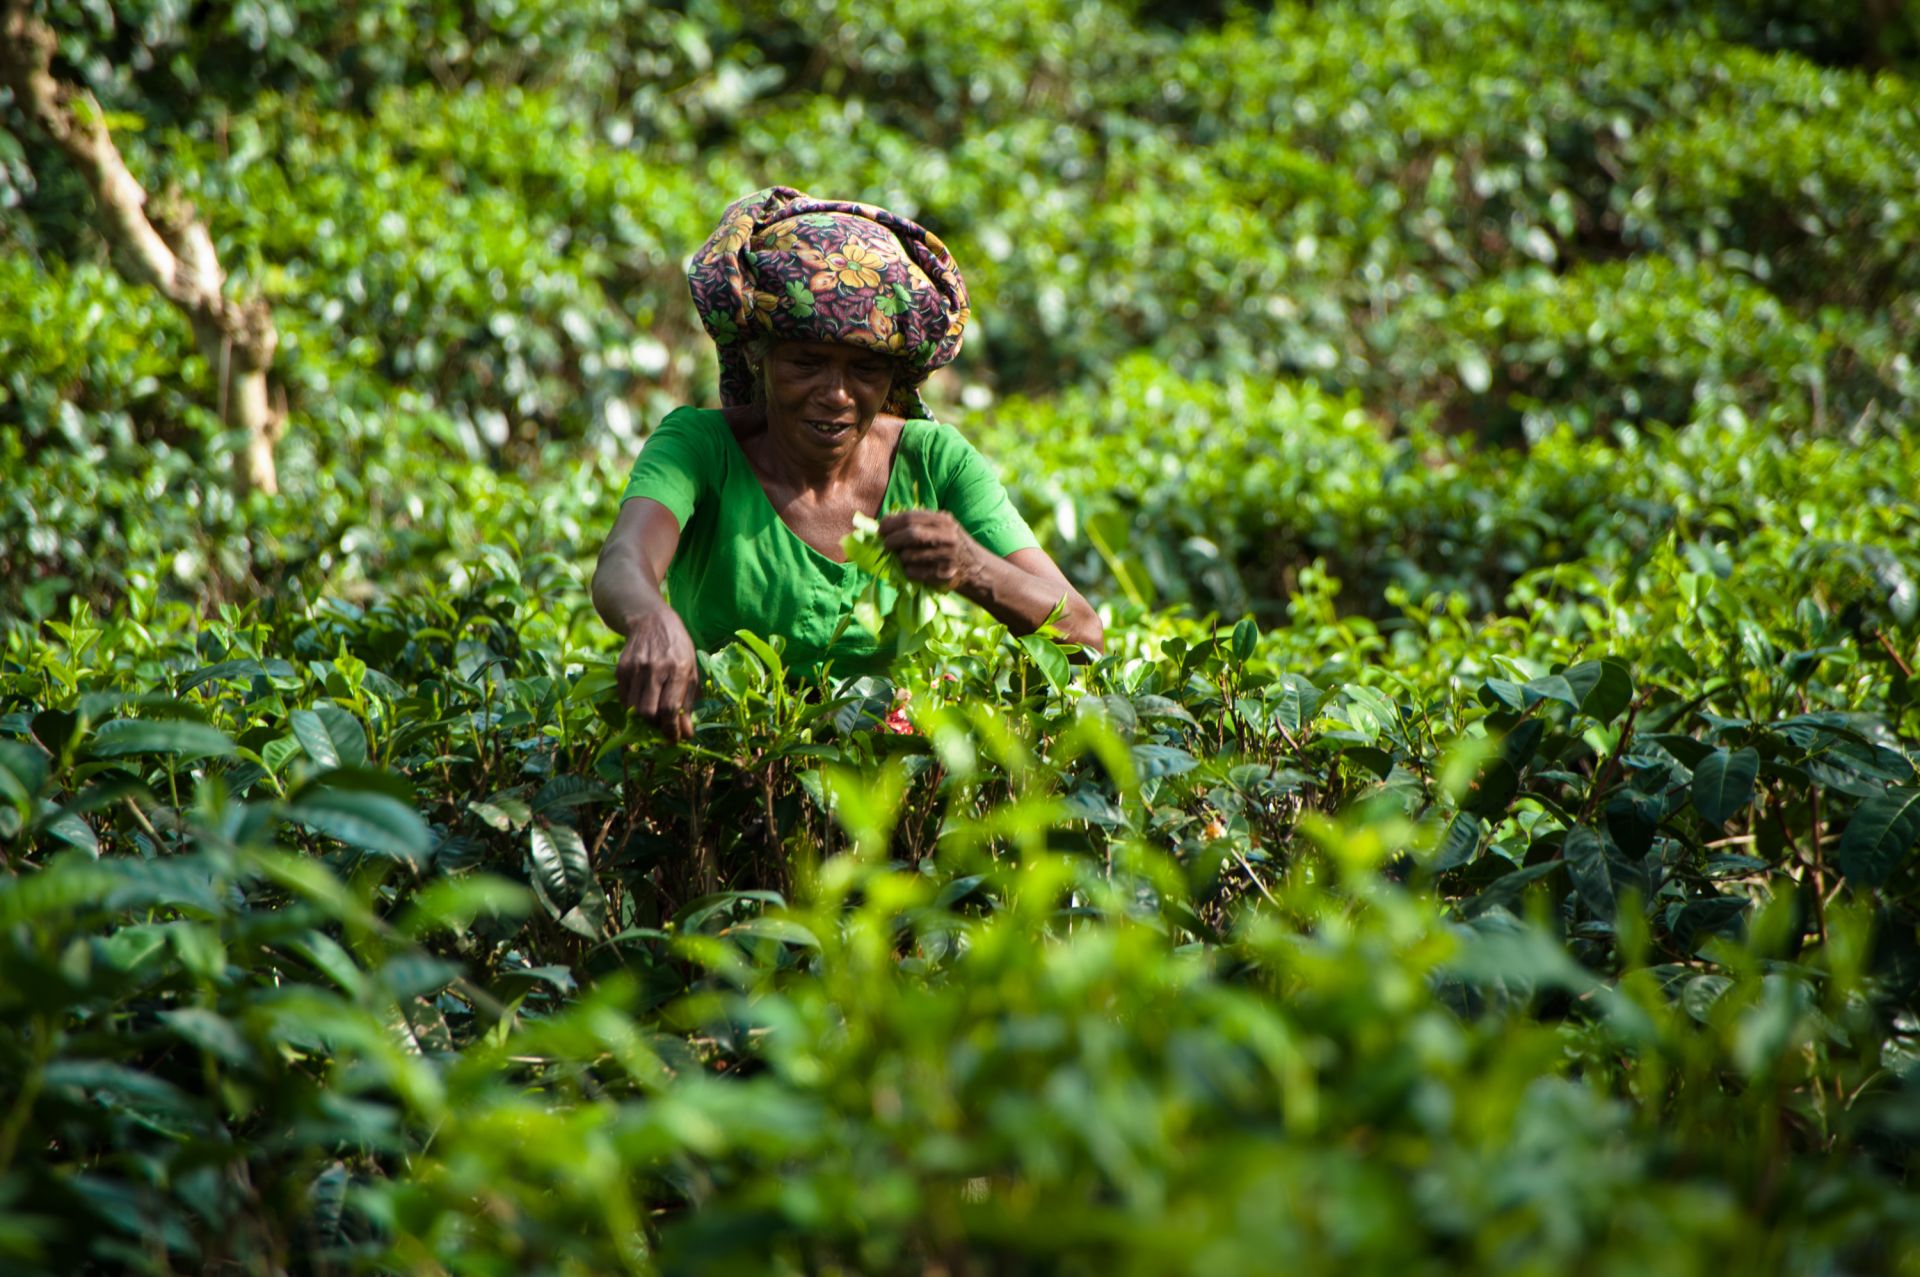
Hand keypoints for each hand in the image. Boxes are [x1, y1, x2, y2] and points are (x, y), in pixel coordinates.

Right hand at [616, 606, 697, 741]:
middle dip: (656, 726)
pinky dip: (633, 705)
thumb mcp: (691, 672)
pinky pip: (624, 699)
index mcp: (679, 669)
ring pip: (634, 708)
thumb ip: (689, 703)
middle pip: (649, 712)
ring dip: (644, 718)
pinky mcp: (621, 669)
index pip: (670, 708)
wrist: (651, 620)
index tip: (674, 738)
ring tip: (654, 713)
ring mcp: (636, 668)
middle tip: (663, 726)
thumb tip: (685, 734)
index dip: (671, 729)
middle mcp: (656, 668)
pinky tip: (642, 698)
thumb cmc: (677, 649)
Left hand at [878, 510, 986, 591]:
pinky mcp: (942, 575)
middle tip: (885, 545)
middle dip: (891, 540)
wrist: (979, 569)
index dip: (891, 523)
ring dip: (900, 558)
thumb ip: (920, 523)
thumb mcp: (944, 527)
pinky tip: (914, 570)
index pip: (910, 518)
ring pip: (908, 556)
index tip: (881, 529)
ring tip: (904, 558)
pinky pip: (913, 573)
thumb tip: (886, 523)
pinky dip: (908, 571)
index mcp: (944, 521)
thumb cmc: (954, 547)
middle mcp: (947, 536)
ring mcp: (946, 556)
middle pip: (910, 534)